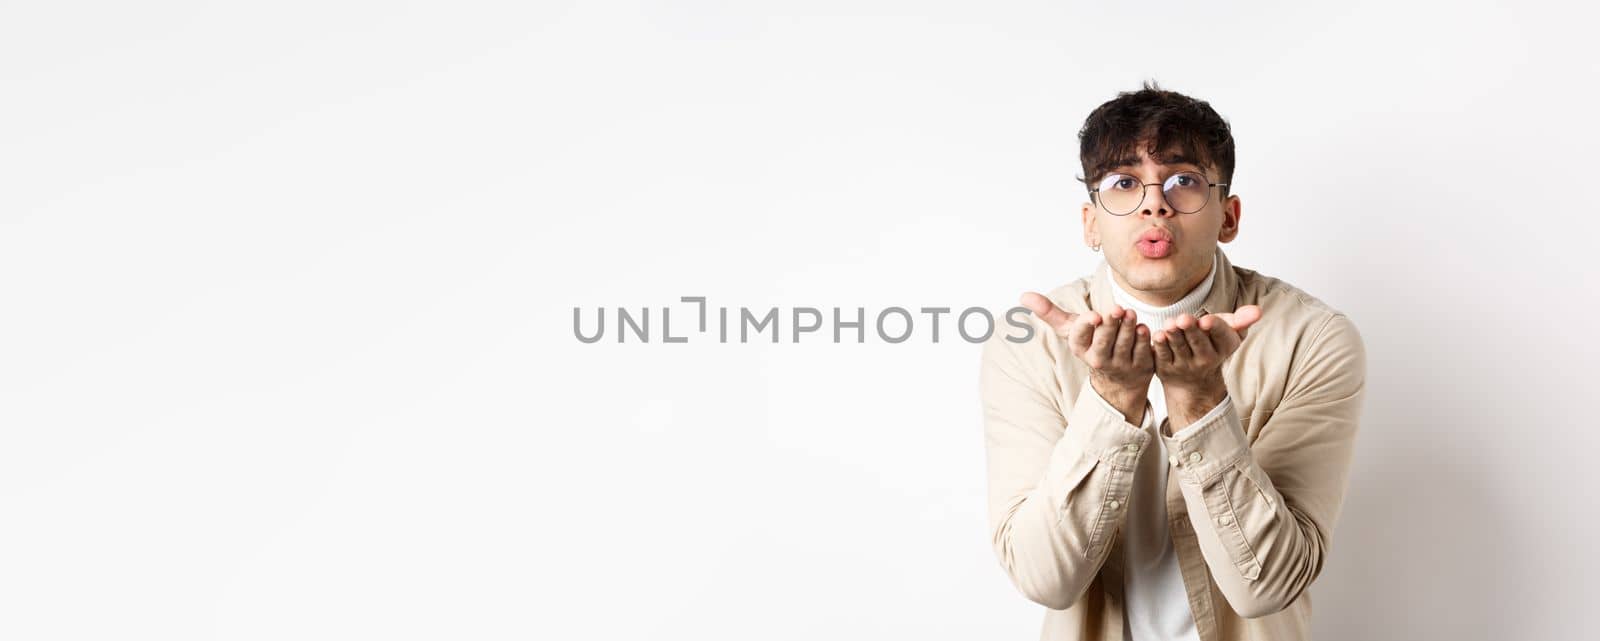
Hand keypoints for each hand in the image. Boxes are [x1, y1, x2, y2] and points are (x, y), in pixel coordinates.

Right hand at [1021, 292, 1153, 423]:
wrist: (1118, 378)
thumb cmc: (1092, 343)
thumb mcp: (1071, 329)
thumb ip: (1050, 312)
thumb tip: (1023, 296)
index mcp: (1080, 348)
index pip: (1080, 337)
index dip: (1087, 327)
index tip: (1094, 316)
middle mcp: (1098, 359)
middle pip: (1104, 341)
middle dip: (1110, 325)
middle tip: (1117, 309)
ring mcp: (1120, 365)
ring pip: (1124, 345)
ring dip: (1128, 329)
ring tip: (1131, 313)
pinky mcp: (1140, 367)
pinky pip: (1142, 352)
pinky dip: (1143, 340)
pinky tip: (1143, 328)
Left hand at [1152, 305, 1262, 427]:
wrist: (1194, 381)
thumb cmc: (1212, 345)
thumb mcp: (1229, 333)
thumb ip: (1241, 320)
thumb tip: (1258, 311)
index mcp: (1224, 347)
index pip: (1222, 337)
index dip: (1215, 328)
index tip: (1207, 320)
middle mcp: (1206, 359)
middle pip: (1198, 342)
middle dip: (1191, 330)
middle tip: (1184, 318)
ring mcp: (1185, 365)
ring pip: (1179, 347)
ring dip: (1174, 335)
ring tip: (1170, 323)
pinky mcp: (1166, 368)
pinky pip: (1163, 356)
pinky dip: (1160, 346)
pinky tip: (1158, 334)